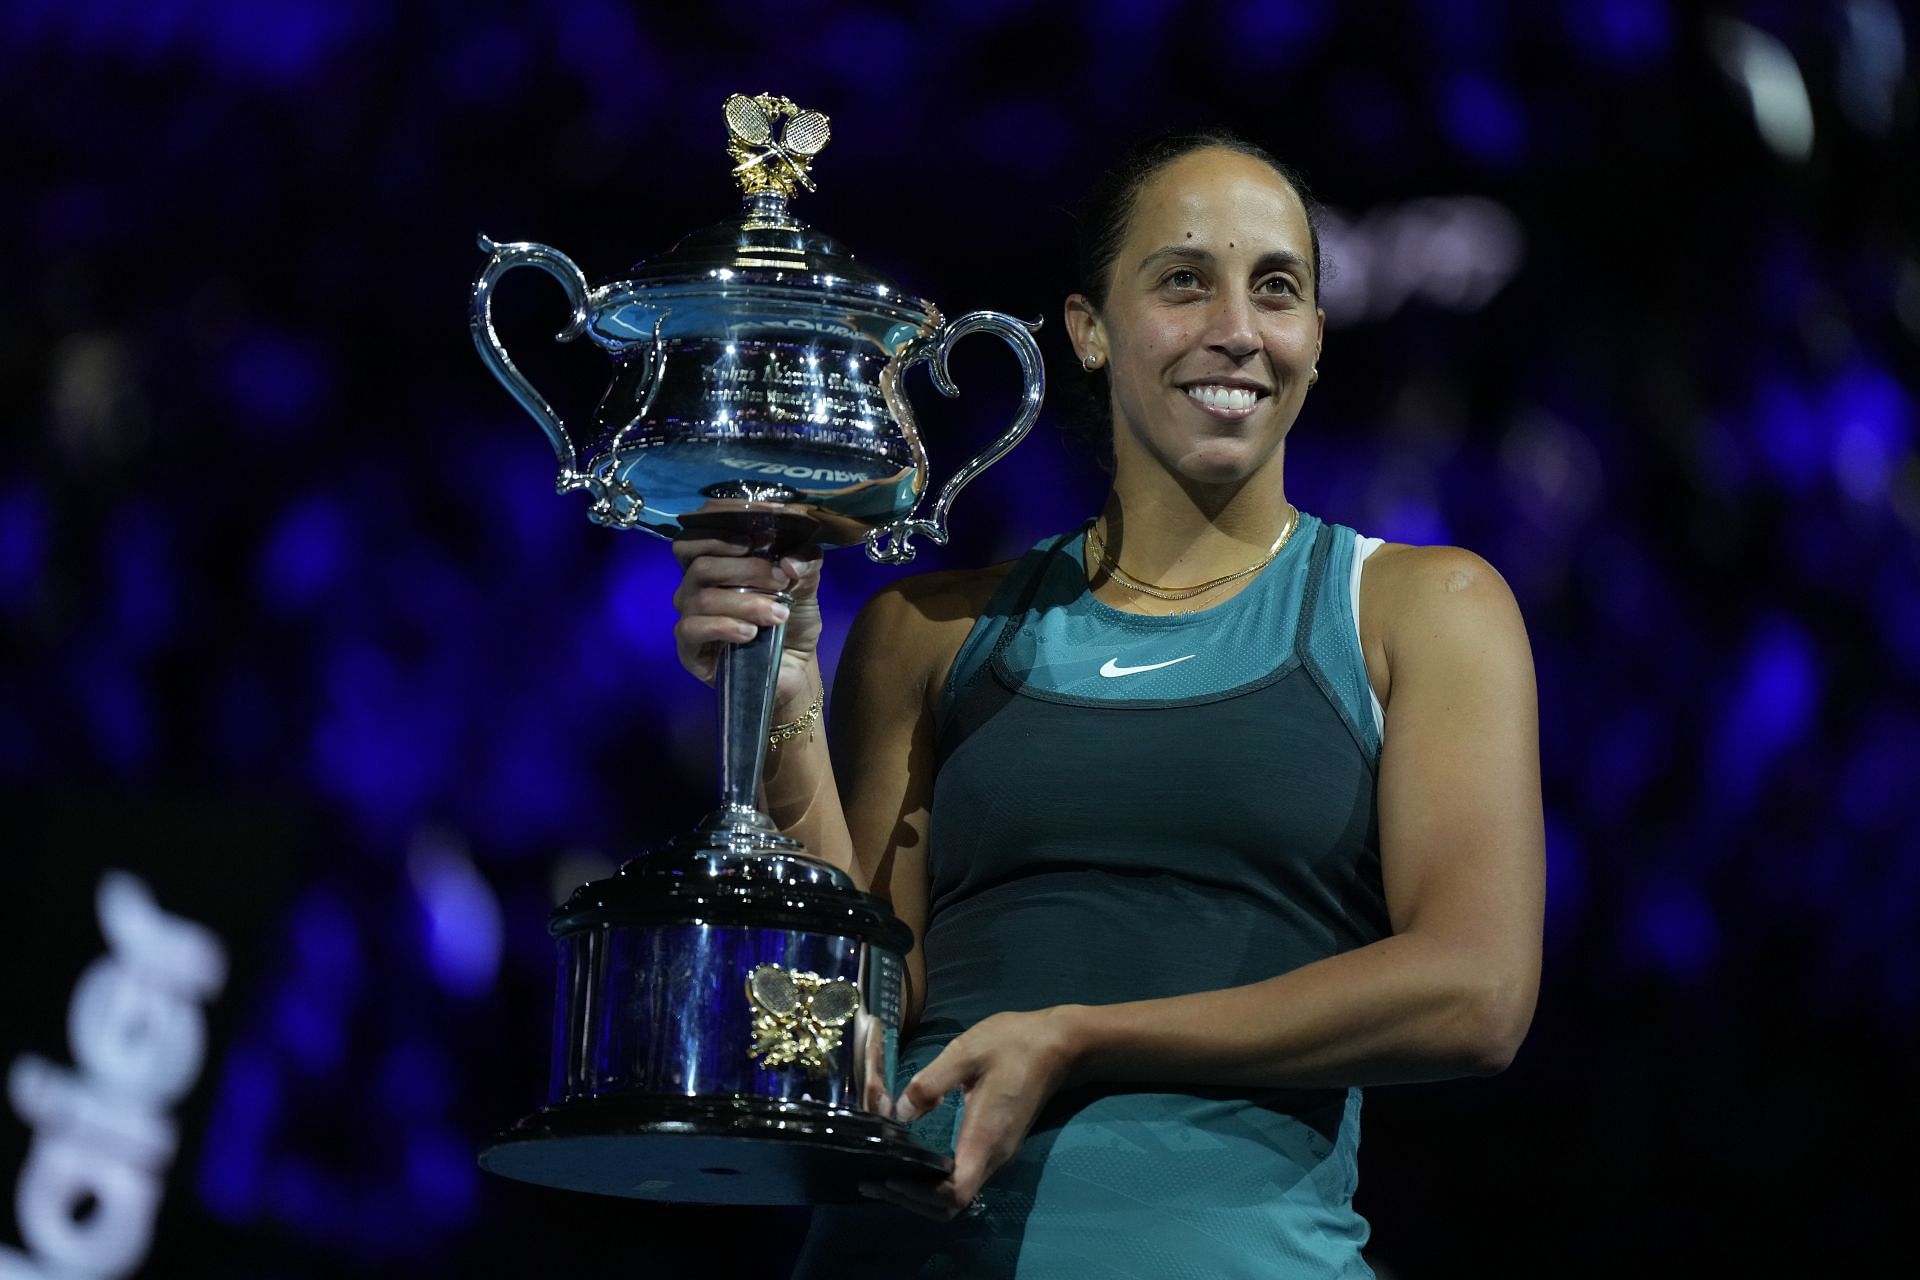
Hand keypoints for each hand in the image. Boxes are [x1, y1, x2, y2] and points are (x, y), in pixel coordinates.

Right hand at [670, 534, 822, 709]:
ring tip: (779, 615)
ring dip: (745, 603)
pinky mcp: (688, 648)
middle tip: (780, 579)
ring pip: (701, 597)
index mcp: (717, 560)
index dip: (725, 519)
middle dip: (744, 567)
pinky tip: (750, 634)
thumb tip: (789, 560)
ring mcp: (689, 615)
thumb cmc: (792, 618)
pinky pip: (692, 628)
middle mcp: (695, 584)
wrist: (796, 665)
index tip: (762, 520)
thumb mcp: (807, 583)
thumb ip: (805, 561)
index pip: (700, 528)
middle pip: (699, 561)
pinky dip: (724, 627)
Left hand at [861, 1007, 1082, 1220]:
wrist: (1058, 1045)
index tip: (889, 1180)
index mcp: (984, 1138)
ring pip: (958, 1193)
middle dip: (913, 1200)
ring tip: (887, 1174)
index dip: (920, 1196)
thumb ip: (930, 1083)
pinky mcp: (998, 1144)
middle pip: (952, 1203)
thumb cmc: (1013, 1044)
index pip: (955, 1193)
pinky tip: (914, 1160)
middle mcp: (993, 1155)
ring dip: (923, 1193)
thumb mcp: (966, 1052)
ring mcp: (998, 1153)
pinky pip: (965, 1176)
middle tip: (874, 1181)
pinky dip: (936, 1181)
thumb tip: (899, 1113)